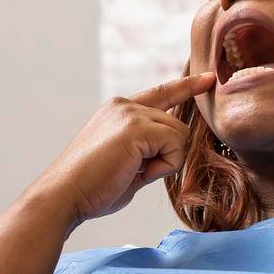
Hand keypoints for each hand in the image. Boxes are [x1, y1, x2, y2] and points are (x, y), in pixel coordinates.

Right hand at [32, 72, 215, 231]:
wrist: (64, 195)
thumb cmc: (92, 188)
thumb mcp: (127, 163)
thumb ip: (149, 152)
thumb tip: (171, 153)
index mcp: (119, 111)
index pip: (162, 93)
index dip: (186, 86)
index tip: (209, 78)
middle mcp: (125, 105)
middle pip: (177, 126)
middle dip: (167, 156)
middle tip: (137, 173)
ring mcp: (130, 113)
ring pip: (179, 136)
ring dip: (165, 163)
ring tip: (133, 172)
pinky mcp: (136, 127)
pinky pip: (175, 145)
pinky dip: (164, 167)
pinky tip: (138, 173)